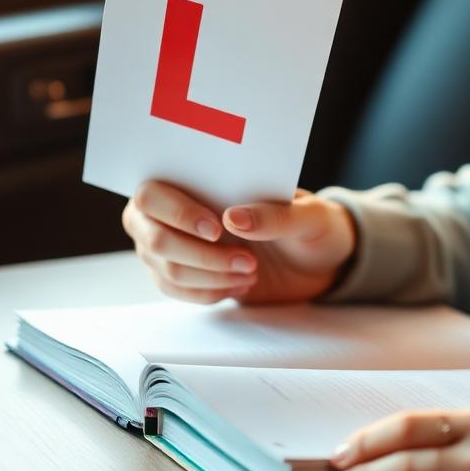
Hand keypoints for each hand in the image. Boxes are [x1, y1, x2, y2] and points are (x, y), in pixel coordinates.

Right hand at [121, 180, 355, 304]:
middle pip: (154, 237)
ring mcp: (171, 244)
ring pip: (165, 269)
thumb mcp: (309, 217)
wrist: (316, 259)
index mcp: (196, 178)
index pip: (153, 192)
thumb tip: (234, 217)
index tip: (218, 229)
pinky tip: (239, 284)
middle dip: (201, 256)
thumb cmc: (311, 224)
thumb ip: (277, 215)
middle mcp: (173, 210)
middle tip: (249, 261)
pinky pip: (175, 290)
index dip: (178, 213)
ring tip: (250, 271)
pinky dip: (208, 292)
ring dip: (209, 277)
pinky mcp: (181, 274)